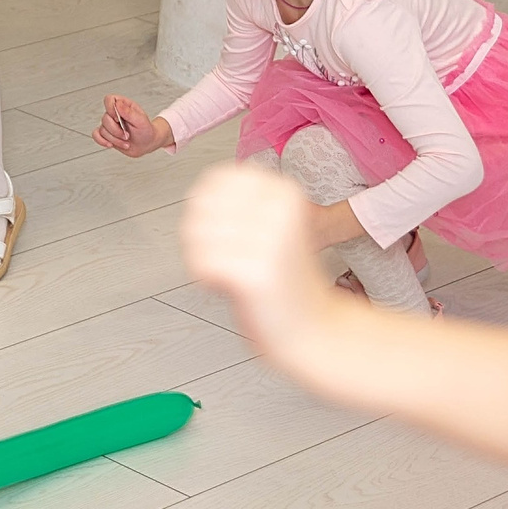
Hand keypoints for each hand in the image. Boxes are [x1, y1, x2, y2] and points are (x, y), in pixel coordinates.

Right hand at [94, 95, 172, 156]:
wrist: (146, 144)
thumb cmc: (146, 131)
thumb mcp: (141, 121)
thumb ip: (129, 112)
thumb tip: (118, 104)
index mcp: (124, 106)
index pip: (109, 99)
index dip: (110, 108)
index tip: (117, 119)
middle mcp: (115, 114)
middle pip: (105, 118)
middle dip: (116, 131)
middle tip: (127, 136)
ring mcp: (110, 124)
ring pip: (102, 130)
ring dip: (115, 139)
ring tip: (126, 142)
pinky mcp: (107, 134)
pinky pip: (96, 135)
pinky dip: (102, 141)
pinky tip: (111, 144)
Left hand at [182, 162, 342, 351]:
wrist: (313, 329)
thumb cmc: (282, 280)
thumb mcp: (265, 227)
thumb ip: (235, 207)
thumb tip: (194, 197)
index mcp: (284, 191)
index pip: (215, 179)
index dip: (204, 208)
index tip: (223, 233)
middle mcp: (280, 208)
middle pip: (200, 206)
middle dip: (198, 236)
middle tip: (222, 259)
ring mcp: (271, 237)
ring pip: (196, 233)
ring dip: (201, 259)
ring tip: (227, 274)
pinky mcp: (259, 269)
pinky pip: (202, 262)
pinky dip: (206, 278)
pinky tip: (228, 289)